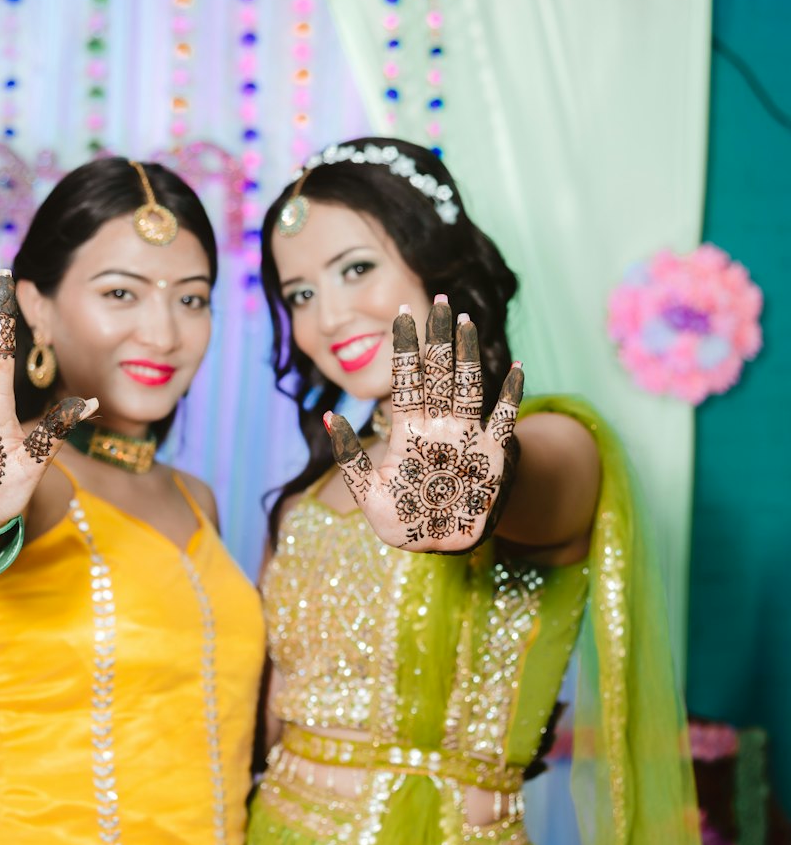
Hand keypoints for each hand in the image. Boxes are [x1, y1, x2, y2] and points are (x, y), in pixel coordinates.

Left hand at [323, 296, 522, 553]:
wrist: (437, 546)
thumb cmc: (402, 522)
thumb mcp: (369, 495)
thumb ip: (350, 458)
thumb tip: (327, 417)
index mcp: (409, 432)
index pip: (407, 380)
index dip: (406, 349)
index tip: (401, 314)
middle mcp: (438, 426)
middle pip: (438, 373)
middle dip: (437, 338)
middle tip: (438, 299)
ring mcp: (466, 437)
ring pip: (467, 386)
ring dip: (468, 355)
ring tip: (466, 321)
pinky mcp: (492, 455)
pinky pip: (504, 419)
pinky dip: (511, 395)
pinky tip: (517, 369)